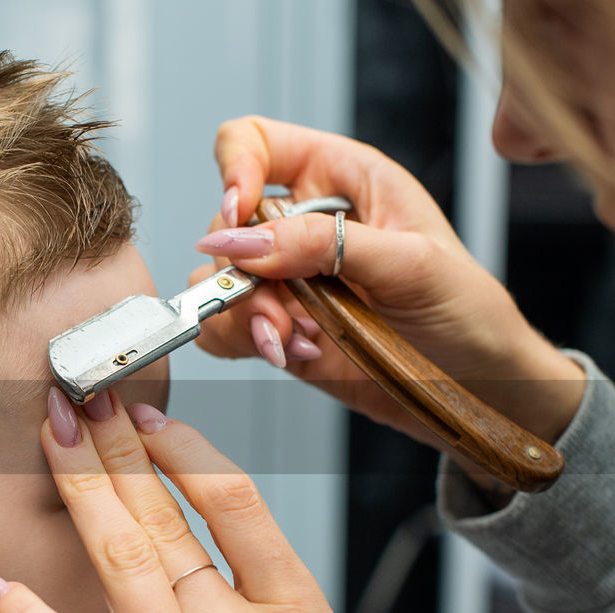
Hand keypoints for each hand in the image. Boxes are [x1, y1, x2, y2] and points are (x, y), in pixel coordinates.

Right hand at [192, 115, 583, 447]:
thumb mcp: (410, 263)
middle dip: (247, 272)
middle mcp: (305, 222)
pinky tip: (295, 353)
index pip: (258, 143)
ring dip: (248, 314)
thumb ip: (324, 243)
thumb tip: (244, 241)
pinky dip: (249, 342)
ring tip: (297, 340)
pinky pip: (227, 326)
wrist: (476, 386)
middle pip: (228, 224)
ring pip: (219, 280)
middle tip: (282, 307)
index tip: (238, 212)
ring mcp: (287, 277)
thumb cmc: (467, 311)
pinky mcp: (278, 325)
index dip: (235, 167)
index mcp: (342, 179)